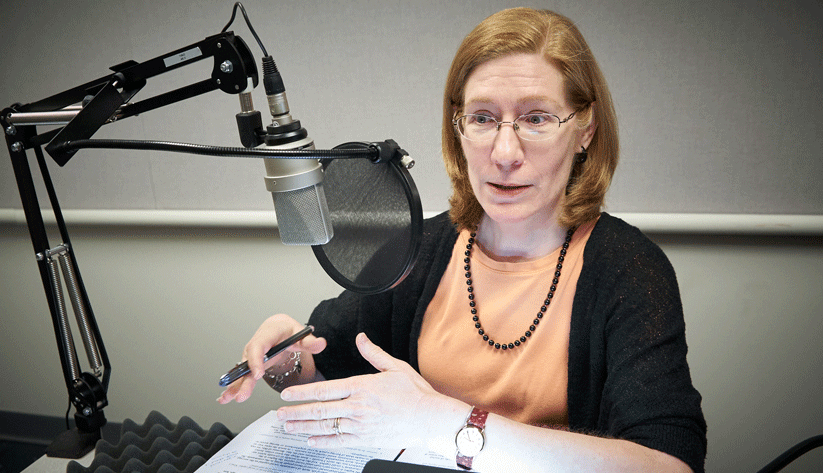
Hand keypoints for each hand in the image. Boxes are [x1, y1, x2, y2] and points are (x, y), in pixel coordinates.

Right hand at [217, 314, 326, 403]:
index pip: (259, 346)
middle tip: (242, 394)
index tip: (258, 374)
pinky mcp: (250, 365)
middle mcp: (256, 345)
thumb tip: (321, 344)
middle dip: (244, 379)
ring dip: (234, 385)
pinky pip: (242, 376)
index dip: (256, 360)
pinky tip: (226, 398)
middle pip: (248, 362)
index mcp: (267, 334)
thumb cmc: (287, 330)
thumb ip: (310, 341)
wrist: (278, 328)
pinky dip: (233, 386)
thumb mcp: (301, 334)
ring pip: (242, 372)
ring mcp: (251, 356)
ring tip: (227, 399)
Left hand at [275, 332, 465, 449]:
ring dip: (304, 427)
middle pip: (320, 410)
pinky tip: (311, 441)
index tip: (287, 394)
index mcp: (362, 387)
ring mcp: (360, 425)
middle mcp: (358, 407)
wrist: (430, 418)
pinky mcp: (366, 439)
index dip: (303, 392)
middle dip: (296, 412)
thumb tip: (361, 339)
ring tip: (289, 427)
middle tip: (279, 413)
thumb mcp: (395, 367)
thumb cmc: (416, 393)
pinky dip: (323, 442)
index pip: (325, 389)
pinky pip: (340, 442)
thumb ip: (373, 354)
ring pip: (325, 427)